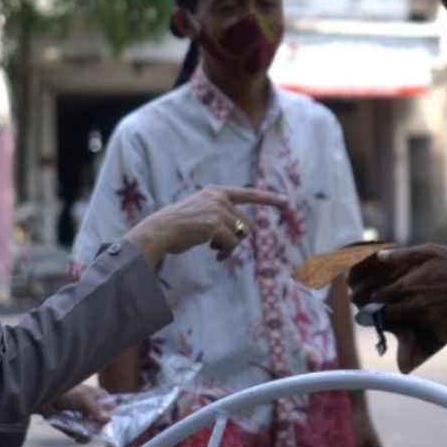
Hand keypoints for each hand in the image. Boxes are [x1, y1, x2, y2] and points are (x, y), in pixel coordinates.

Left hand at [38, 384, 114, 441]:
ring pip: (94, 432)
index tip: (109, 425)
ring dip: (88, 434)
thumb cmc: (67, 392)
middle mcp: (95, 409)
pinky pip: (83, 436)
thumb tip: (108, 419)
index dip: (113, 418)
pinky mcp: (76, 427)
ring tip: (80, 432)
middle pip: (104, 423)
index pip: (113, 409)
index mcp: (101, 397)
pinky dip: (80, 438)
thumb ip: (96, 409)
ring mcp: (86, 419)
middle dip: (99, 429)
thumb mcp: (83, 398)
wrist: (45, 400)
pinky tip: (76, 437)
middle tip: (92, 430)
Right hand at [126, 185, 288, 266]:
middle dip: (238, 238)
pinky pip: (232, 244)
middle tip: (221, 248)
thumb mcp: (200, 210)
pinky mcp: (215, 225)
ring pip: (241, 234)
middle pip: (246, 222)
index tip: (286, 202)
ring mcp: (218, 210)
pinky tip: (215, 255)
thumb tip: (242, 231)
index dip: (269, 199)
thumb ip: (219, 213)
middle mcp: (219, 197)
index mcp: (216, 192)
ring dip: (231, 246)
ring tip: (216, 251)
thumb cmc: (177, 225)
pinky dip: (226, 253)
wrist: (160, 230)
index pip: (248, 194)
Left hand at [349, 245, 446, 342]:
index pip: (381, 297)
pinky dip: (423, 318)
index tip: (376, 294)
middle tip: (388, 302)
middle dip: (386, 308)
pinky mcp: (439, 325)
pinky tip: (430, 307)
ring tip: (411, 303)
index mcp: (408, 286)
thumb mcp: (428, 251)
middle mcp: (414, 304)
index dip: (377, 296)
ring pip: (407, 319)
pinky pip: (424, 324)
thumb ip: (401, 255)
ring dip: (404, 313)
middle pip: (389, 313)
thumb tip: (380, 257)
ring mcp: (427, 317)